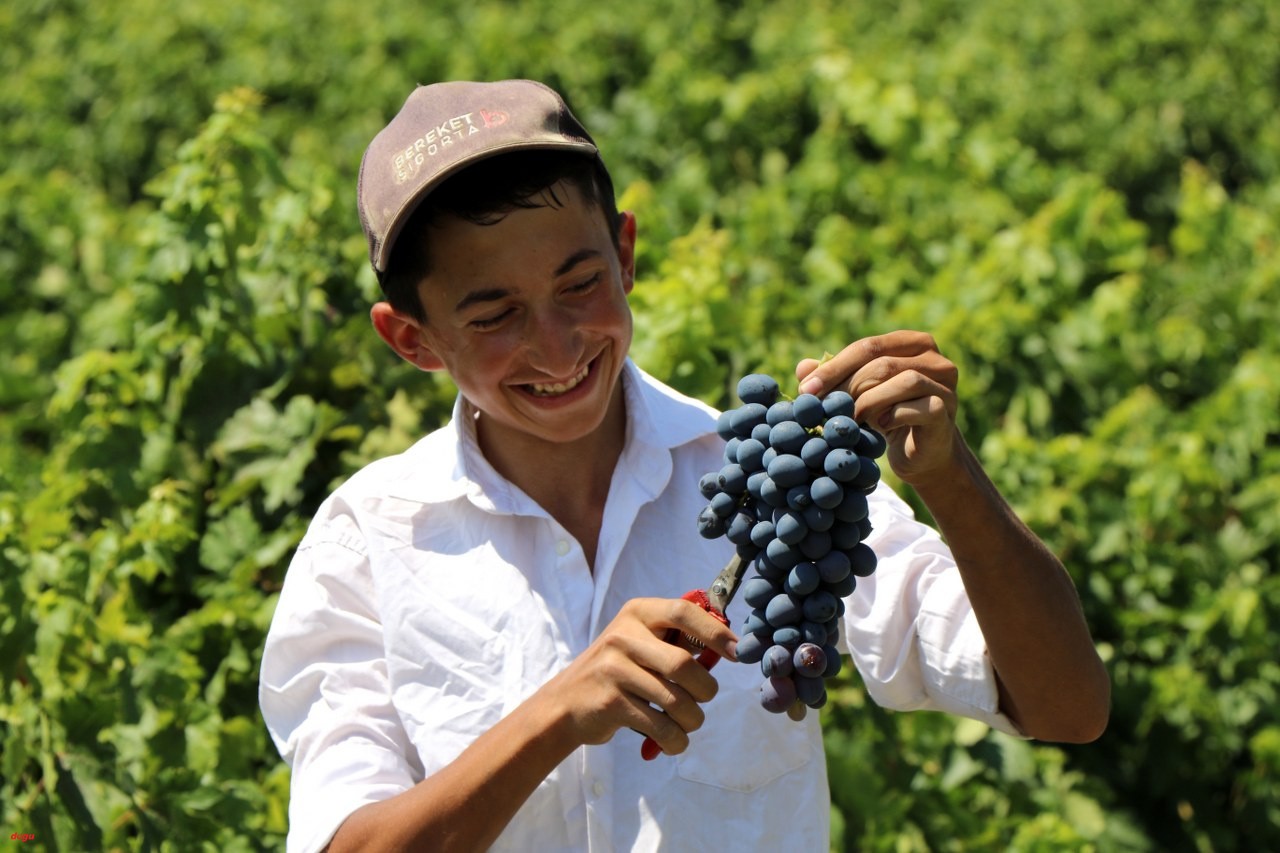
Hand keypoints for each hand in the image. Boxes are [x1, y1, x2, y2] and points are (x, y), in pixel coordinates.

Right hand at [543, 598, 738, 756]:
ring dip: (692, 720)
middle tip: (703, 700)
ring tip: (688, 723)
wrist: (565, 703)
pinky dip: (675, 740)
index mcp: (637, 613)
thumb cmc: (616, 672)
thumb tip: (728, 647)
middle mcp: (623, 636)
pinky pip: (660, 726)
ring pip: (676, 701)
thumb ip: (675, 641)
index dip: (715, 632)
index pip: (683, 612)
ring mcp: (614, 670)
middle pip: (684, 665)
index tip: (737, 652)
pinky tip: (673, 741)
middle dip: (705, 690)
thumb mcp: (639, 642)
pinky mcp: (611, 703)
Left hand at [796, 331, 960, 485]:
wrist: (920, 455)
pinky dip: (892, 416)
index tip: (806, 389)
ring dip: (868, 401)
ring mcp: (944, 385)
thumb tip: (802, 367)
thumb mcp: (858, 395)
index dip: (834, 367)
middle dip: (845, 386)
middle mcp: (934, 359)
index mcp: (913, 343)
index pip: (868, 346)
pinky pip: (916, 407)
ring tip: (851, 419)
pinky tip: (880, 426)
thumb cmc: (888, 418)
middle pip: (882, 362)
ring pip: (903, 380)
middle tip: (821, 408)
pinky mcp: (945, 411)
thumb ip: (835, 378)